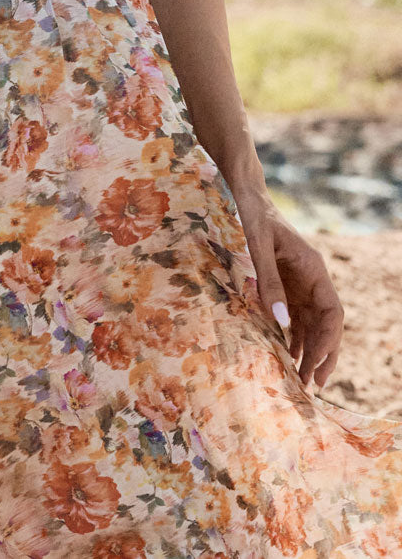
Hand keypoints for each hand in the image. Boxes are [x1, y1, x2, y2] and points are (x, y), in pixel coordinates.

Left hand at [233, 185, 343, 387]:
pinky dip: (294, 335)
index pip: (332, 313)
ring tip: (301, 378)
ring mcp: (299, 282)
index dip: (327, 341)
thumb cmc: (252, 214)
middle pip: (327, 323)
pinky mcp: (285, 283)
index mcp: (314, 268)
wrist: (244, 193)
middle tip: (313, 384)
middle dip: (323, 353)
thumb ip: (269, 281)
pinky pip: (295, 314)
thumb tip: (281, 322)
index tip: (315, 364)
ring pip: (312, 322)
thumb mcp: (258, 246)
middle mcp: (312, 278)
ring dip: (309, 349)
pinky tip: (287, 354)